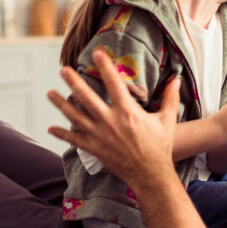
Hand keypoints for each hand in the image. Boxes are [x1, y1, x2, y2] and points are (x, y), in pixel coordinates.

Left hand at [47, 48, 181, 191]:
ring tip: (50, 93)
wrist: (151, 175)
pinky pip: (74, 139)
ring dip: (61, 104)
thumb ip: (170, 98)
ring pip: (75, 116)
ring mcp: (100, 136)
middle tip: (64, 69)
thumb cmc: (159, 147)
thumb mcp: (167, 120)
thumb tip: (177, 79)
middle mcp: (110, 122)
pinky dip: (62, 134)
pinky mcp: (95, 149)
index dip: (105, 66)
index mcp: (127, 112)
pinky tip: (51, 129)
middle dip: (74, 82)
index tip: (97, 52)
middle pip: (87, 97)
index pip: (113, 83)